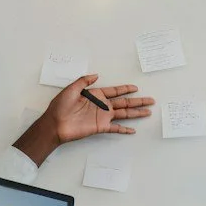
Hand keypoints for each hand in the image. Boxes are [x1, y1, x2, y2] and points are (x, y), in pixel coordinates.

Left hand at [13, 76, 153, 166]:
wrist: (55, 124)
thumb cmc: (60, 106)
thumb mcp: (71, 89)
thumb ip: (84, 81)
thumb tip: (96, 75)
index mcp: (96, 95)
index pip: (115, 91)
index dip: (126, 89)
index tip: (136, 88)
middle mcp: (102, 105)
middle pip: (124, 102)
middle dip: (138, 101)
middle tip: (150, 100)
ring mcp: (102, 116)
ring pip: (124, 114)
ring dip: (136, 113)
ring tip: (147, 112)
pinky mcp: (100, 127)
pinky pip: (115, 128)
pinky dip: (124, 129)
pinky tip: (132, 130)